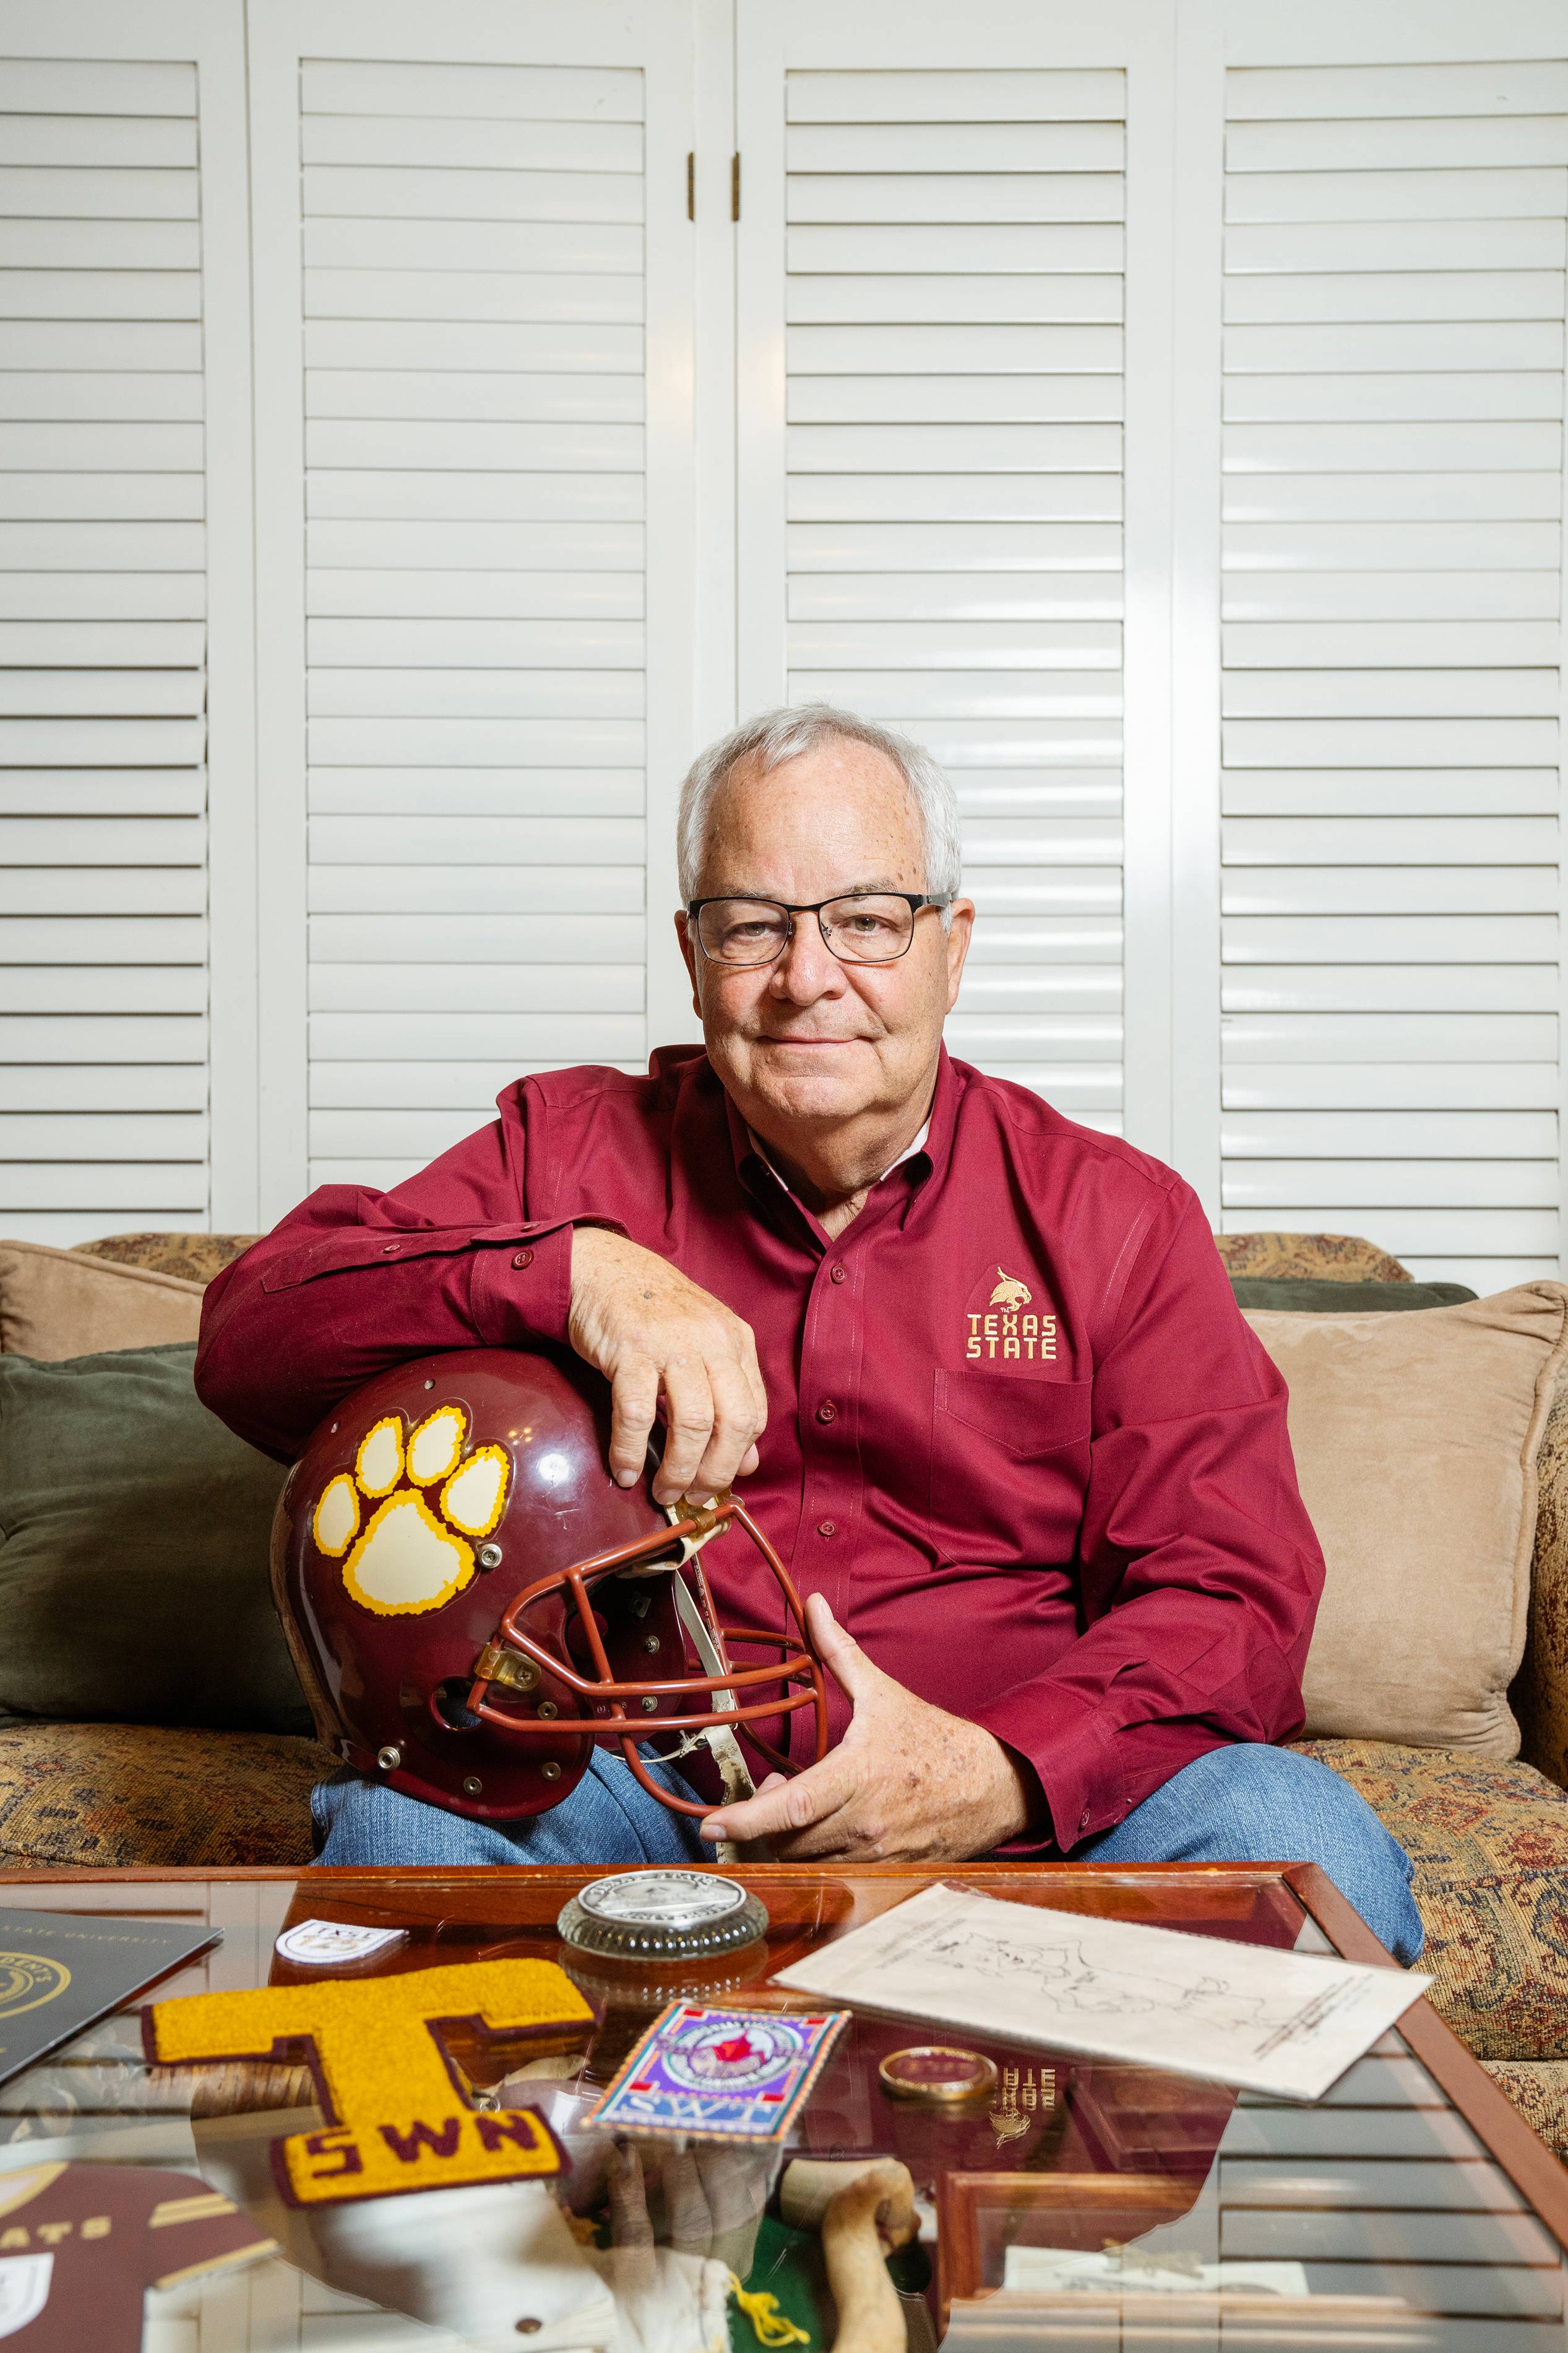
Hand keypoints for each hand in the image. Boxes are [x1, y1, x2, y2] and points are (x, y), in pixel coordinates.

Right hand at [567, 1227, 766, 1504]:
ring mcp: (672, 1344)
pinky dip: (629, 1451)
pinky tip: (624, 1471)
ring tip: (663, 1490)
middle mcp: (712, 1341)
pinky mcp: (630, 1350)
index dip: (739, 1456)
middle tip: (694, 1496)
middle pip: (733, 1423)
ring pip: (692, 1424)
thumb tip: (748, 1462)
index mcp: (735, 1340)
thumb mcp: (702, 1345)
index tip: (718, 1481)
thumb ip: (727, 1396)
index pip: (754, 1412)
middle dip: (715, 1473)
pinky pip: (636, 1414)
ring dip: (679, 1470)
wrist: (603, 1268)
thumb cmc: (652, 1313)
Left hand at [699, 1594, 1034, 1858]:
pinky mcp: (883, 1873)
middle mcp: (862, 1824)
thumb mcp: (882, 1693)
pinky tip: (825, 1830)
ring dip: (789, 1839)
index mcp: (858, 1776)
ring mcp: (873, 1855)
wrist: (992, 1786)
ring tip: (803, 1807)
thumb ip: (840, 1652)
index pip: (793, 1806)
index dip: (747, 1818)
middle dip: (765, 1821)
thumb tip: (814, 1606)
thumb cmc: (934, 1741)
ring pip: (805, 1861)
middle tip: (777, 1790)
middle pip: (786, 1840)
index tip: (711, 1824)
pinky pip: (831, 1875)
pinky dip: (816, 1857)